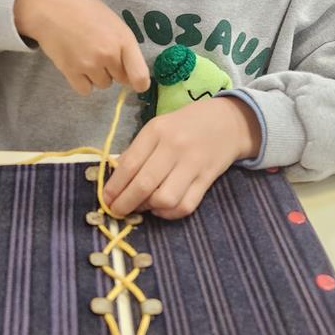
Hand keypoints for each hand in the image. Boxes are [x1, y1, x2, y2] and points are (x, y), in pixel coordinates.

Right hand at [14, 0, 149, 95]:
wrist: (49, 7)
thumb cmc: (82, 8)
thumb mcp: (112, 20)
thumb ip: (122, 44)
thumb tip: (129, 70)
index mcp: (123, 38)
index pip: (140, 76)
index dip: (139, 83)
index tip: (135, 82)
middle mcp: (109, 54)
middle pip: (120, 79)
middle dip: (114, 70)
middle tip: (99, 53)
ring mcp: (89, 65)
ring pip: (102, 84)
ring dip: (97, 75)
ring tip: (85, 55)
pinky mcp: (71, 71)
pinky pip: (85, 90)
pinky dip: (82, 82)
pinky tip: (77, 65)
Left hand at [103, 97, 260, 219]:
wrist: (228, 121)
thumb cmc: (185, 125)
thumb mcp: (158, 127)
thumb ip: (138, 151)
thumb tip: (116, 181)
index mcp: (157, 130)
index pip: (129, 164)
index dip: (114, 187)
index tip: (105, 200)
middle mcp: (174, 146)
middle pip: (144, 184)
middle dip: (125, 203)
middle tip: (117, 211)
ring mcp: (193, 163)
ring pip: (165, 198)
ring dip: (149, 208)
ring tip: (143, 206)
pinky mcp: (207, 179)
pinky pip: (186, 205)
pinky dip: (169, 213)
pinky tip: (161, 208)